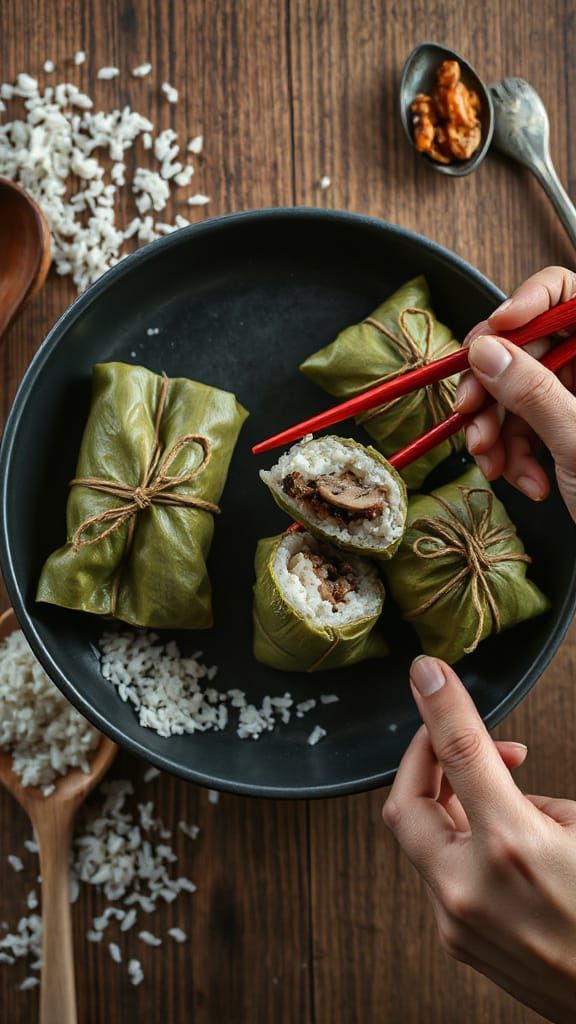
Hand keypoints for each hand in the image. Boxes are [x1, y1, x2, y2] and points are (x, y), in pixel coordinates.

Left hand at [383, 656, 575, 1023]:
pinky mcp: (459, 944)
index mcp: (510, 850)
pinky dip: (462, 844)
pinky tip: (504, 842)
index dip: (440, 705)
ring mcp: (457, 925)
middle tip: (466, 743)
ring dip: (452, 803)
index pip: (459, 753)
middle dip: (428, 761)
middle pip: (406, 802)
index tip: (428, 674)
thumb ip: (528, 791)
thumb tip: (495, 772)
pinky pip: (440, 873)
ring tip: (511, 798)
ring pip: (422, 838)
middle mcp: (470, 892)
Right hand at [454, 266, 575, 520]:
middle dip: (494, 386)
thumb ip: (532, 390)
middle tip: (470, 409)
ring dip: (495, 430)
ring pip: (518, 392)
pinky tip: (524, 480)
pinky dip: (514, 455)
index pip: (567, 291)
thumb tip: (487, 350)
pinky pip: (525, 427)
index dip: (527, 302)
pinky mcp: (566, 430)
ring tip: (490, 460)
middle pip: (530, 347)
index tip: (493, 334)